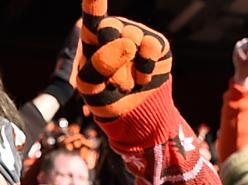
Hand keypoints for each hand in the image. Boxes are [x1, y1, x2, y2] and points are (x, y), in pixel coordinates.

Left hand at [75, 0, 171, 123]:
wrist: (132, 111)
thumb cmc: (105, 96)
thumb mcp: (90, 87)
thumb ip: (98, 66)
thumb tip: (128, 43)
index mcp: (93, 39)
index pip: (92, 17)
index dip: (95, 3)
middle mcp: (115, 30)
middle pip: (108, 30)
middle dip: (108, 60)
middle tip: (110, 80)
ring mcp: (136, 34)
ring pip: (130, 40)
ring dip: (126, 71)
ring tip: (124, 82)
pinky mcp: (156, 43)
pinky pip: (150, 49)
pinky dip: (144, 69)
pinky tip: (142, 77)